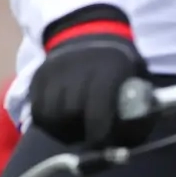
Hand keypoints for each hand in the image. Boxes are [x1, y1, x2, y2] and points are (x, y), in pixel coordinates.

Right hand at [30, 4, 151, 146]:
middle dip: (81, 132)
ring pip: (50, 117)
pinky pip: (37, 112)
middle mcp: (75, 71)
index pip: (97, 113)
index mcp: (108, 70)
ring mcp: (52, 74)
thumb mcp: (138, 79)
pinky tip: (62, 120)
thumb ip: (138, 111)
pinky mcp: (37, 79)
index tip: (105, 144)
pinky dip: (49, 123)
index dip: (101, 136)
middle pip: (70, 116)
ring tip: (75, 126)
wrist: (87, 32)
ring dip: (63, 130)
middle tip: (91, 134)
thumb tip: (124, 144)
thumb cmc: (119, 63)